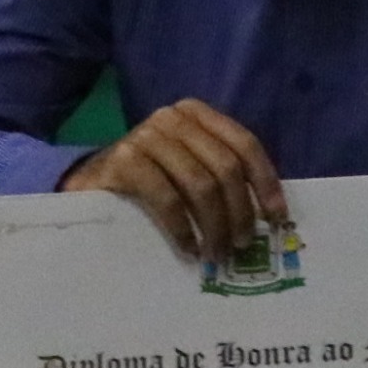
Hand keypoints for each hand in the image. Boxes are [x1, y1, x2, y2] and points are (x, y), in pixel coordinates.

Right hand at [61, 97, 284, 264]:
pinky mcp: (124, 160)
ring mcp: (146, 136)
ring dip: (215, 225)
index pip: (244, 144)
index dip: (265, 183)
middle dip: (239, 211)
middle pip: (225, 167)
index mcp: (196, 114)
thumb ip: (220, 174)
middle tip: (241, 244)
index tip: (277, 219)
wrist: (90, 182)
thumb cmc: (151, 178)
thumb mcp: (189, 165)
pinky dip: (183, 228)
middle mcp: (172, 118)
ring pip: (200, 184)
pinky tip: (189, 249)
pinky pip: (167, 198)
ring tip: (217, 253)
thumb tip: (269, 213)